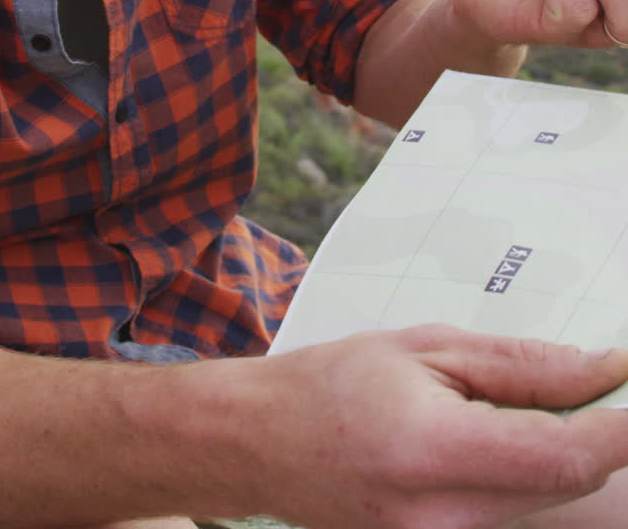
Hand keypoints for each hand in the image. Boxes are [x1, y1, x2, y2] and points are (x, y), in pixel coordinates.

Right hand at [248, 325, 627, 528]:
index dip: (621, 430)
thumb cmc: (335, 384)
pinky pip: (511, 520)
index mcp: (434, 453)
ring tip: (507, 408)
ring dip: (557, 457)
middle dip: (594, 435)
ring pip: (543, 506)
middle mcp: (443, 522)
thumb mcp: (427, 347)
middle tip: (594, 383)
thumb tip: (607, 370)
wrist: (265, 444)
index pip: (564, 457)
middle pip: (563, 486)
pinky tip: (493, 442)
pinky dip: (525, 480)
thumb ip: (523, 364)